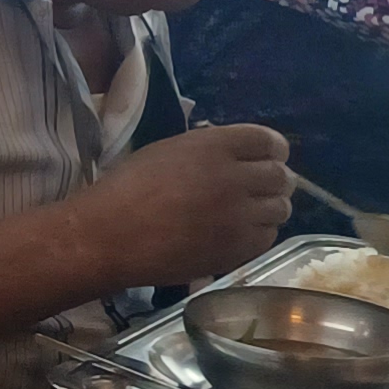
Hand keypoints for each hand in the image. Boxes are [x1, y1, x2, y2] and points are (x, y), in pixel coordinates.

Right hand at [64, 123, 292, 287]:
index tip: (268, 157)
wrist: (107, 236)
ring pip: (281, 208)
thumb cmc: (125, 189)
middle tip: (257, 189)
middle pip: (281, 175)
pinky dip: (258, 232)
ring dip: (268, 208)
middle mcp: (232, 178)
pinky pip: (268, 236)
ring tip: (247, 212)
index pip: (267, 140)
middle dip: (273, 181)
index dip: (273, 149)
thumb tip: (237, 157)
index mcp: (211, 147)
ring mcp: (238, 216)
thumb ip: (207, 150)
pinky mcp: (237, 248)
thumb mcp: (164, 152)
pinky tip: (236, 232)